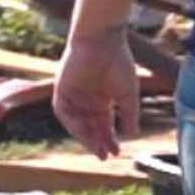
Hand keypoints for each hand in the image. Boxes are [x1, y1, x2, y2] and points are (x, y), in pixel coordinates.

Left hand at [53, 28, 140, 158]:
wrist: (102, 39)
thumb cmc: (118, 61)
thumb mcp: (128, 93)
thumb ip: (129, 114)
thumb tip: (133, 134)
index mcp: (103, 97)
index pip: (104, 124)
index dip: (109, 139)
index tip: (116, 152)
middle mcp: (87, 98)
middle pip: (90, 126)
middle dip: (97, 141)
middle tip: (104, 155)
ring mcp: (73, 93)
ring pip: (76, 122)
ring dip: (84, 136)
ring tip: (96, 148)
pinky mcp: (61, 87)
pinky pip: (63, 111)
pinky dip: (71, 123)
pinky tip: (83, 133)